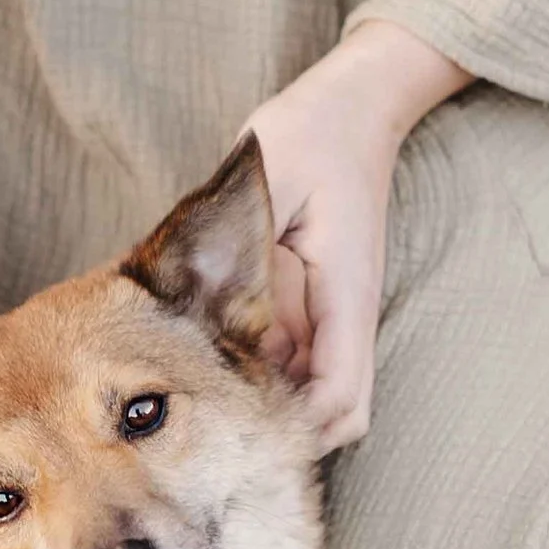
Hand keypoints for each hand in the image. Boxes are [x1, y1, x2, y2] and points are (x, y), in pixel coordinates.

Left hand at [244, 22, 468, 452]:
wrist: (353, 109)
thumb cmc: (311, 135)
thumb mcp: (271, 175)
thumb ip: (242, 234)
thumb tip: (201, 291)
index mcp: (346, 296)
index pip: (338, 401)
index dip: (296, 433)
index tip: (243, 438)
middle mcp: (348, 316)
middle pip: (332, 415)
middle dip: (281, 435)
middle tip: (206, 439)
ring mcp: (336, 315)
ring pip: (313, 395)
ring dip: (271, 408)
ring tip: (195, 410)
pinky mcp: (319, 306)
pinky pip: (298, 363)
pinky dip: (265, 378)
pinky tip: (209, 365)